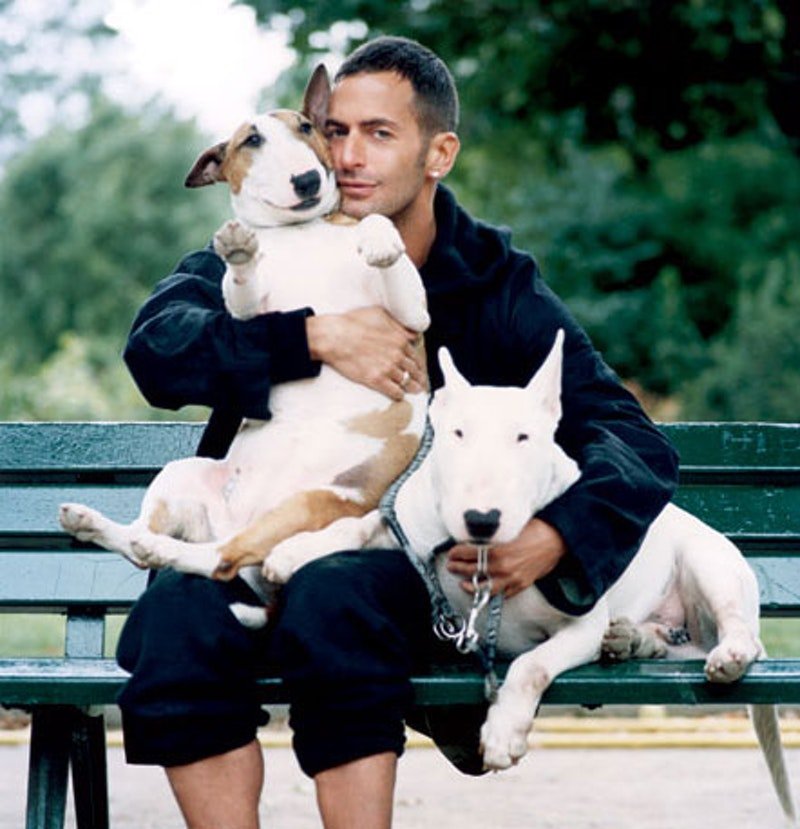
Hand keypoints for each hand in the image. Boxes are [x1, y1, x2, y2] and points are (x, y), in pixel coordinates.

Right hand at [306, 306, 425, 399]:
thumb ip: (398, 325)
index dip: (418, 363)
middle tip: (421, 383)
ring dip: (411, 387)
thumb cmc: (354, 323)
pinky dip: (399, 394)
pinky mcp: (376, 380)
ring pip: (406, 382)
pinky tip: (399, 395)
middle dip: (419, 377)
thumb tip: (412, 333)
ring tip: (415, 391)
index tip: (418, 368)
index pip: (415, 355)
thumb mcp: (380, 315)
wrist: (335, 336)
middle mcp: (397, 355)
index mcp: (400, 340)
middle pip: (414, 370)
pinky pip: (395, 392)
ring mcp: (388, 368)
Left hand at [446, 518, 566, 597]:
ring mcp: (512, 579)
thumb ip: (492, 536)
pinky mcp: (521, 584)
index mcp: (497, 551)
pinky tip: (486, 590)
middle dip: (458, 568)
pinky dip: (493, 592)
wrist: (557, 539)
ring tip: (463, 584)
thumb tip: (476, 538)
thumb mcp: (509, 528)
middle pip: (473, 571)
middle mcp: (503, 568)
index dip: (457, 553)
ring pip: (485, 588)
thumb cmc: (535, 529)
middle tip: (451, 565)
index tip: (452, 552)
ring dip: (471, 586)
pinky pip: (503, 594)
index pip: (468, 554)